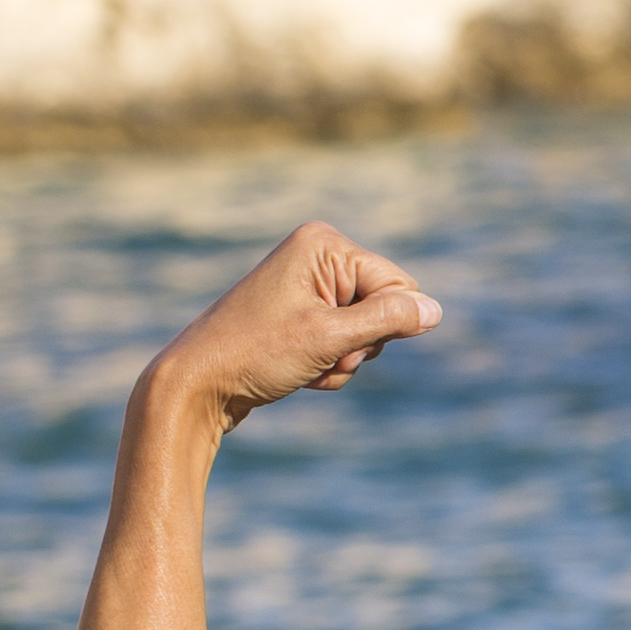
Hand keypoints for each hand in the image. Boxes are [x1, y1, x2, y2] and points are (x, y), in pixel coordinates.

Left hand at [143, 222, 446, 427]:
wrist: (195, 385)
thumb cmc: (254, 354)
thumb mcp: (330, 338)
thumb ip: (388, 321)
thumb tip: (435, 310)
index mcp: (324, 244)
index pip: (398, 286)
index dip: (382, 325)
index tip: (340, 342)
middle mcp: (317, 256)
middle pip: (384, 307)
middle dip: (360, 344)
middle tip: (320, 357)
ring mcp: (307, 285)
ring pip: (365, 331)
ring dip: (344, 360)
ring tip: (305, 367)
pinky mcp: (299, 314)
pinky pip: (341, 341)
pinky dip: (329, 365)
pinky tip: (299, 374)